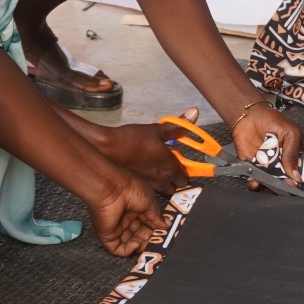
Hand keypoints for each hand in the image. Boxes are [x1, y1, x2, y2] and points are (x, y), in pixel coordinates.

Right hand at [73, 108, 197, 191]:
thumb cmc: (134, 139)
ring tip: (159, 171)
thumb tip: (195, 113)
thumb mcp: (158, 130)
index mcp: (171, 168)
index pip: (185, 179)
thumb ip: (178, 126)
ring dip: (165, 184)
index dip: (185, 172)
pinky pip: (151, 189)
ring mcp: (149, 185)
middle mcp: (162, 180)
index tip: (182, 164)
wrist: (108, 148)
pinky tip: (146, 172)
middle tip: (172, 169)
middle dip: (176, 181)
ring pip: (163, 191)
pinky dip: (152, 184)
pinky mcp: (138, 185)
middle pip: (176, 189)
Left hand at [86, 164, 166, 256]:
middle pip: (138, 235)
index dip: (155, 231)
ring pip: (129, 244)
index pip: (147, 225)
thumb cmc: (131, 189)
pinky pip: (117, 249)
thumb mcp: (151, 203)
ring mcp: (116, 228)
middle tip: (155, 243)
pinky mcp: (107, 235)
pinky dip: (128, 251)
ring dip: (139, 247)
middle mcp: (126, 218)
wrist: (113, 189)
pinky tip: (135, 245)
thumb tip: (167, 225)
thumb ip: (158, 217)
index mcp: (136, 209)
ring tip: (146, 245)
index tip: (163, 235)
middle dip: (148, 240)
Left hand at [232, 100, 302, 181]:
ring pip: (268, 185)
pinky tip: (255, 182)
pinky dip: (254, 185)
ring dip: (268, 189)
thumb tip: (296, 176)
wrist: (249, 115)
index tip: (294, 185)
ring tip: (267, 185)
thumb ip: (292, 154)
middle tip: (281, 186)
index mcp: (293, 158)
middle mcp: (280, 166)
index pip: (297, 175)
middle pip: (283, 183)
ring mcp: (265, 169)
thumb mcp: (290, 134)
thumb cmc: (273, 121)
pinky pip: (253, 181)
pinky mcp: (251, 169)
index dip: (296, 182)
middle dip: (282, 187)